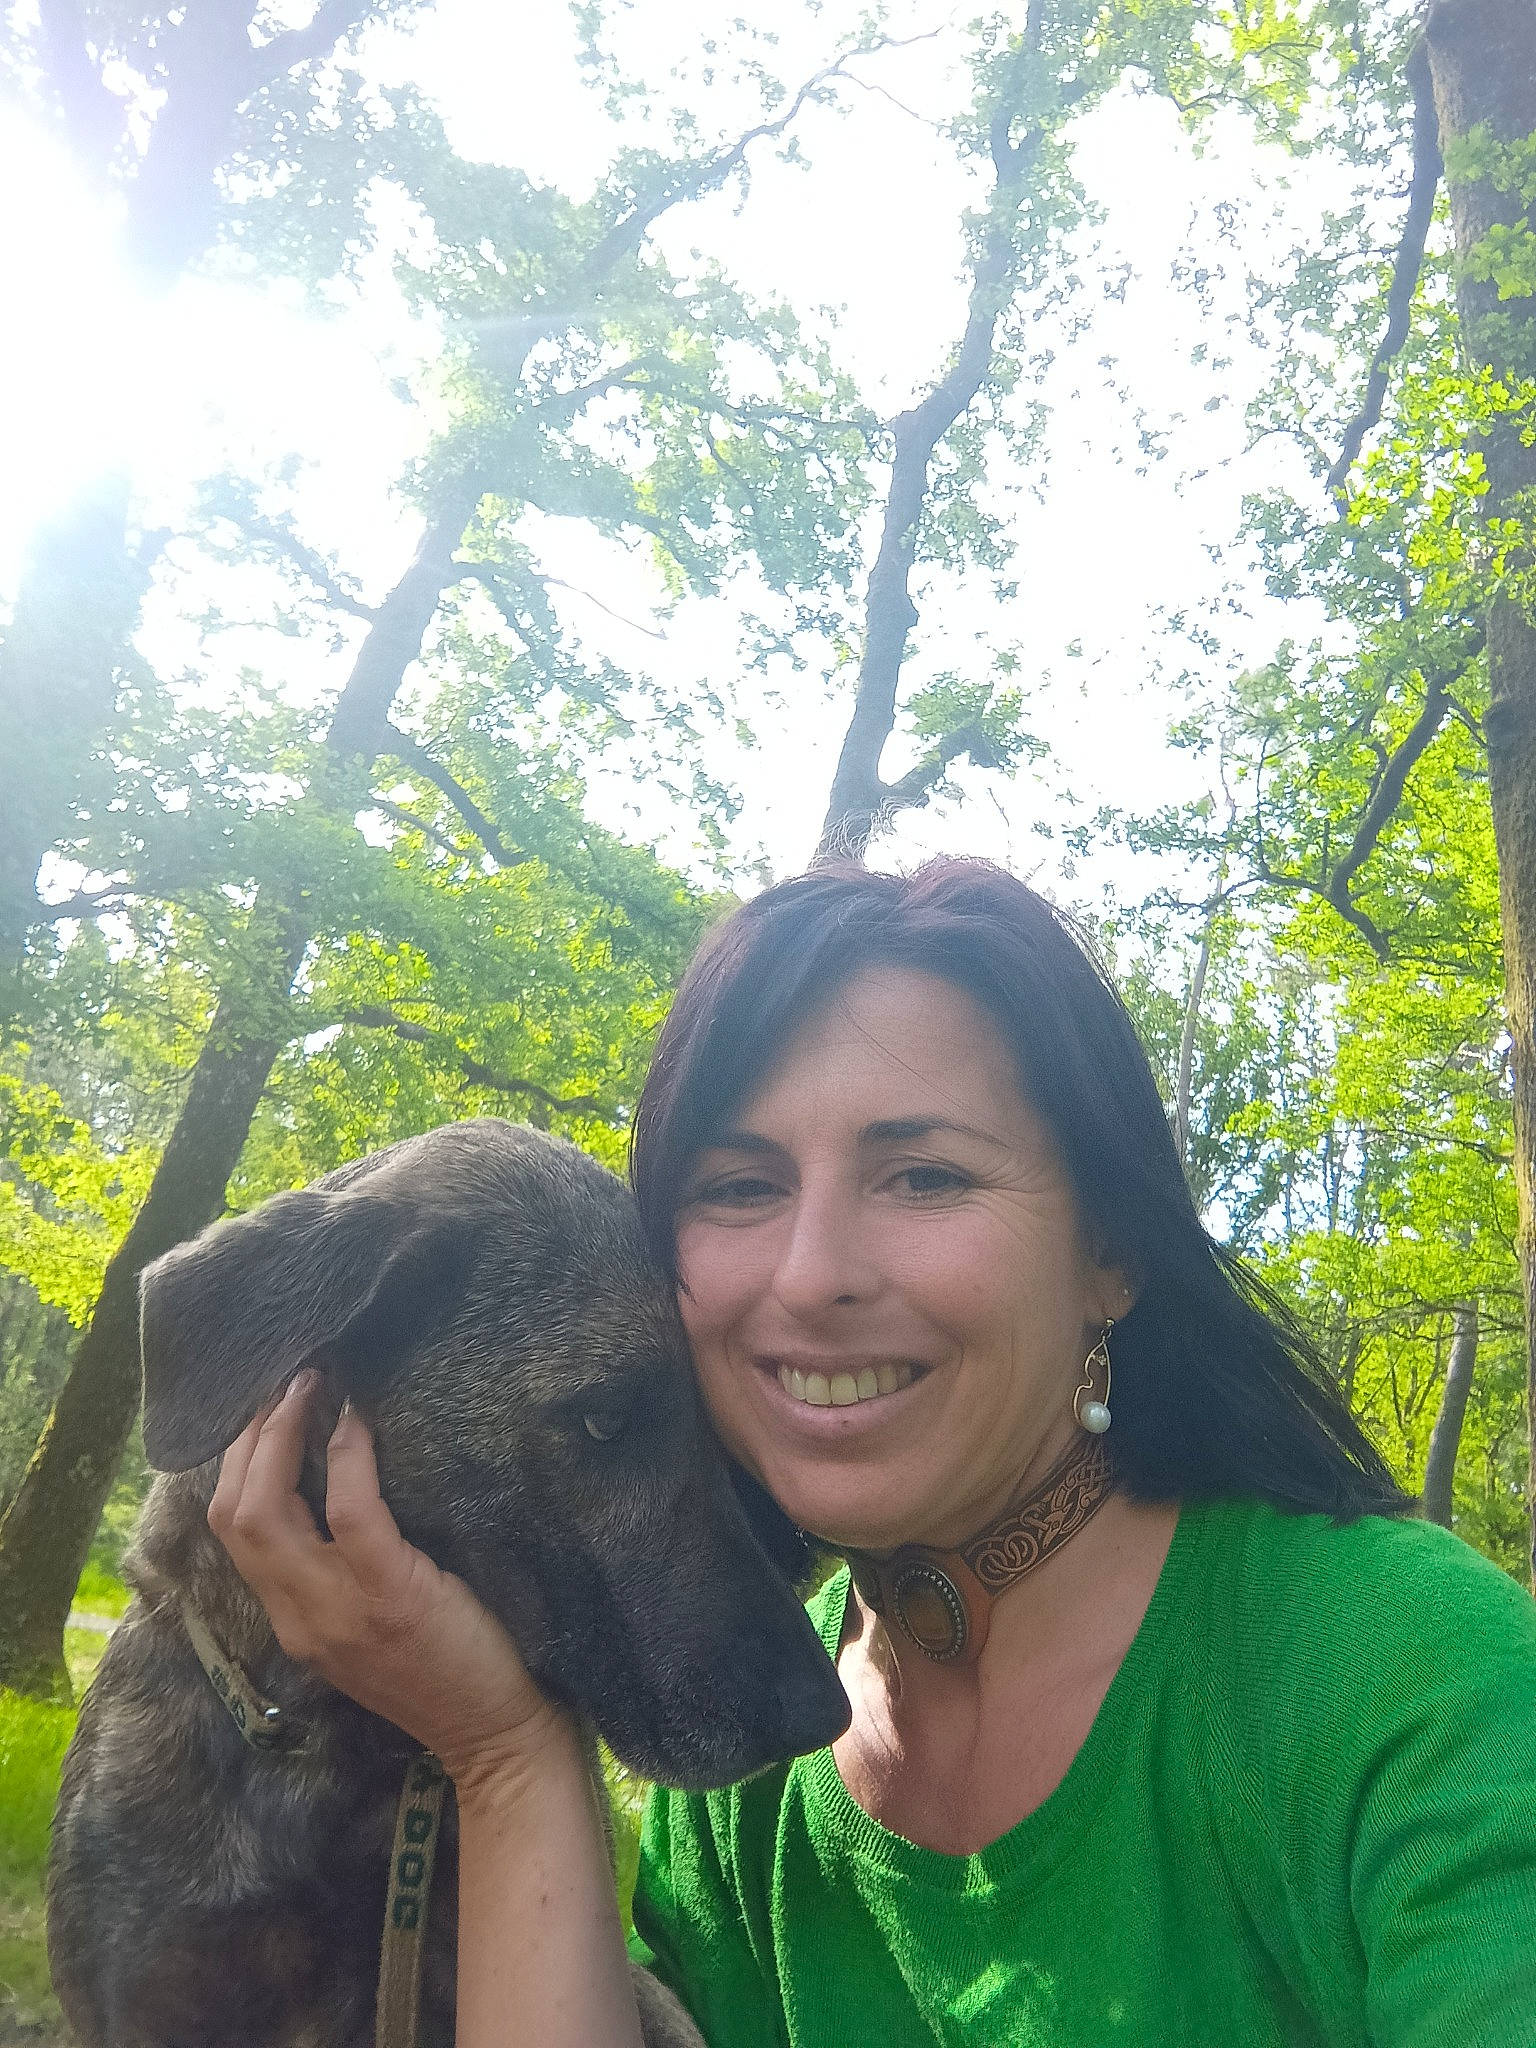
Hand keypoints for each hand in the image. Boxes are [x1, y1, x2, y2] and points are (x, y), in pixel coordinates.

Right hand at [209, 1369, 571, 1790]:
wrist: (497, 1739)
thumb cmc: (449, 1669)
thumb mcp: (370, 1627)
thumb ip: (342, 1571)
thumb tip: (339, 1477)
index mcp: (291, 1621)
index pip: (229, 1531)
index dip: (236, 1461)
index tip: (261, 1408)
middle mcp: (299, 1617)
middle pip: (231, 1514)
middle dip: (247, 1437)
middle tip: (281, 1380)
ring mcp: (338, 1611)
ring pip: (265, 1511)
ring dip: (280, 1434)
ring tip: (308, 1383)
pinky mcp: (391, 1597)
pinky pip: (351, 1511)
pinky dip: (349, 1455)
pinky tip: (359, 1419)